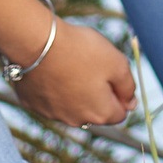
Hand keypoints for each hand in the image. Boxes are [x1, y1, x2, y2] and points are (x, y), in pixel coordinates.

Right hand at [10, 18, 137, 127]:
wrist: (35, 42)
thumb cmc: (80, 50)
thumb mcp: (117, 62)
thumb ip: (128, 86)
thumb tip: (131, 102)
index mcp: (100, 113)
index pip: (120, 112)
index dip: (120, 93)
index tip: (112, 72)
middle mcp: (77, 120)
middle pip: (95, 110)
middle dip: (97, 93)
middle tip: (90, 65)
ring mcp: (52, 113)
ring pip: (71, 105)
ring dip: (74, 90)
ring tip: (69, 64)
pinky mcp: (32, 103)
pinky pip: (48, 98)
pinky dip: (52, 87)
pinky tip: (51, 68)